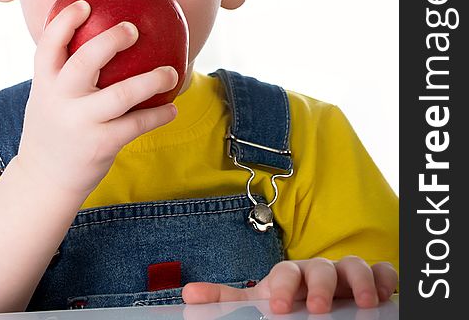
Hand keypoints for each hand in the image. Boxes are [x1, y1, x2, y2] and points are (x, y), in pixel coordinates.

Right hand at [15, 0, 177, 197]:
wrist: (44, 180)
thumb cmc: (56, 127)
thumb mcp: (50, 97)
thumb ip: (67, 72)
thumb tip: (104, 38)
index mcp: (45, 83)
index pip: (49, 45)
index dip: (65, 21)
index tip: (85, 3)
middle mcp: (59, 100)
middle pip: (84, 61)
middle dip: (111, 41)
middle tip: (133, 28)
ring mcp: (80, 123)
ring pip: (120, 95)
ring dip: (151, 80)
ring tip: (173, 72)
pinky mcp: (101, 144)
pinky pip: (136, 124)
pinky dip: (158, 115)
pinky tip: (172, 109)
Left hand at [182, 256, 397, 314]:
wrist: (316, 301)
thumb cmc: (286, 301)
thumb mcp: (258, 304)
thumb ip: (227, 301)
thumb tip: (187, 294)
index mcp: (291, 277)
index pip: (285, 273)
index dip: (283, 287)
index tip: (278, 308)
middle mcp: (318, 271)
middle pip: (321, 267)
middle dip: (322, 285)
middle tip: (320, 308)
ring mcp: (345, 275)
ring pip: (354, 265)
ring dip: (360, 280)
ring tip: (365, 303)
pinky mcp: (370, 281)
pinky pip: (381, 271)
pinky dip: (385, 277)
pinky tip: (386, 292)